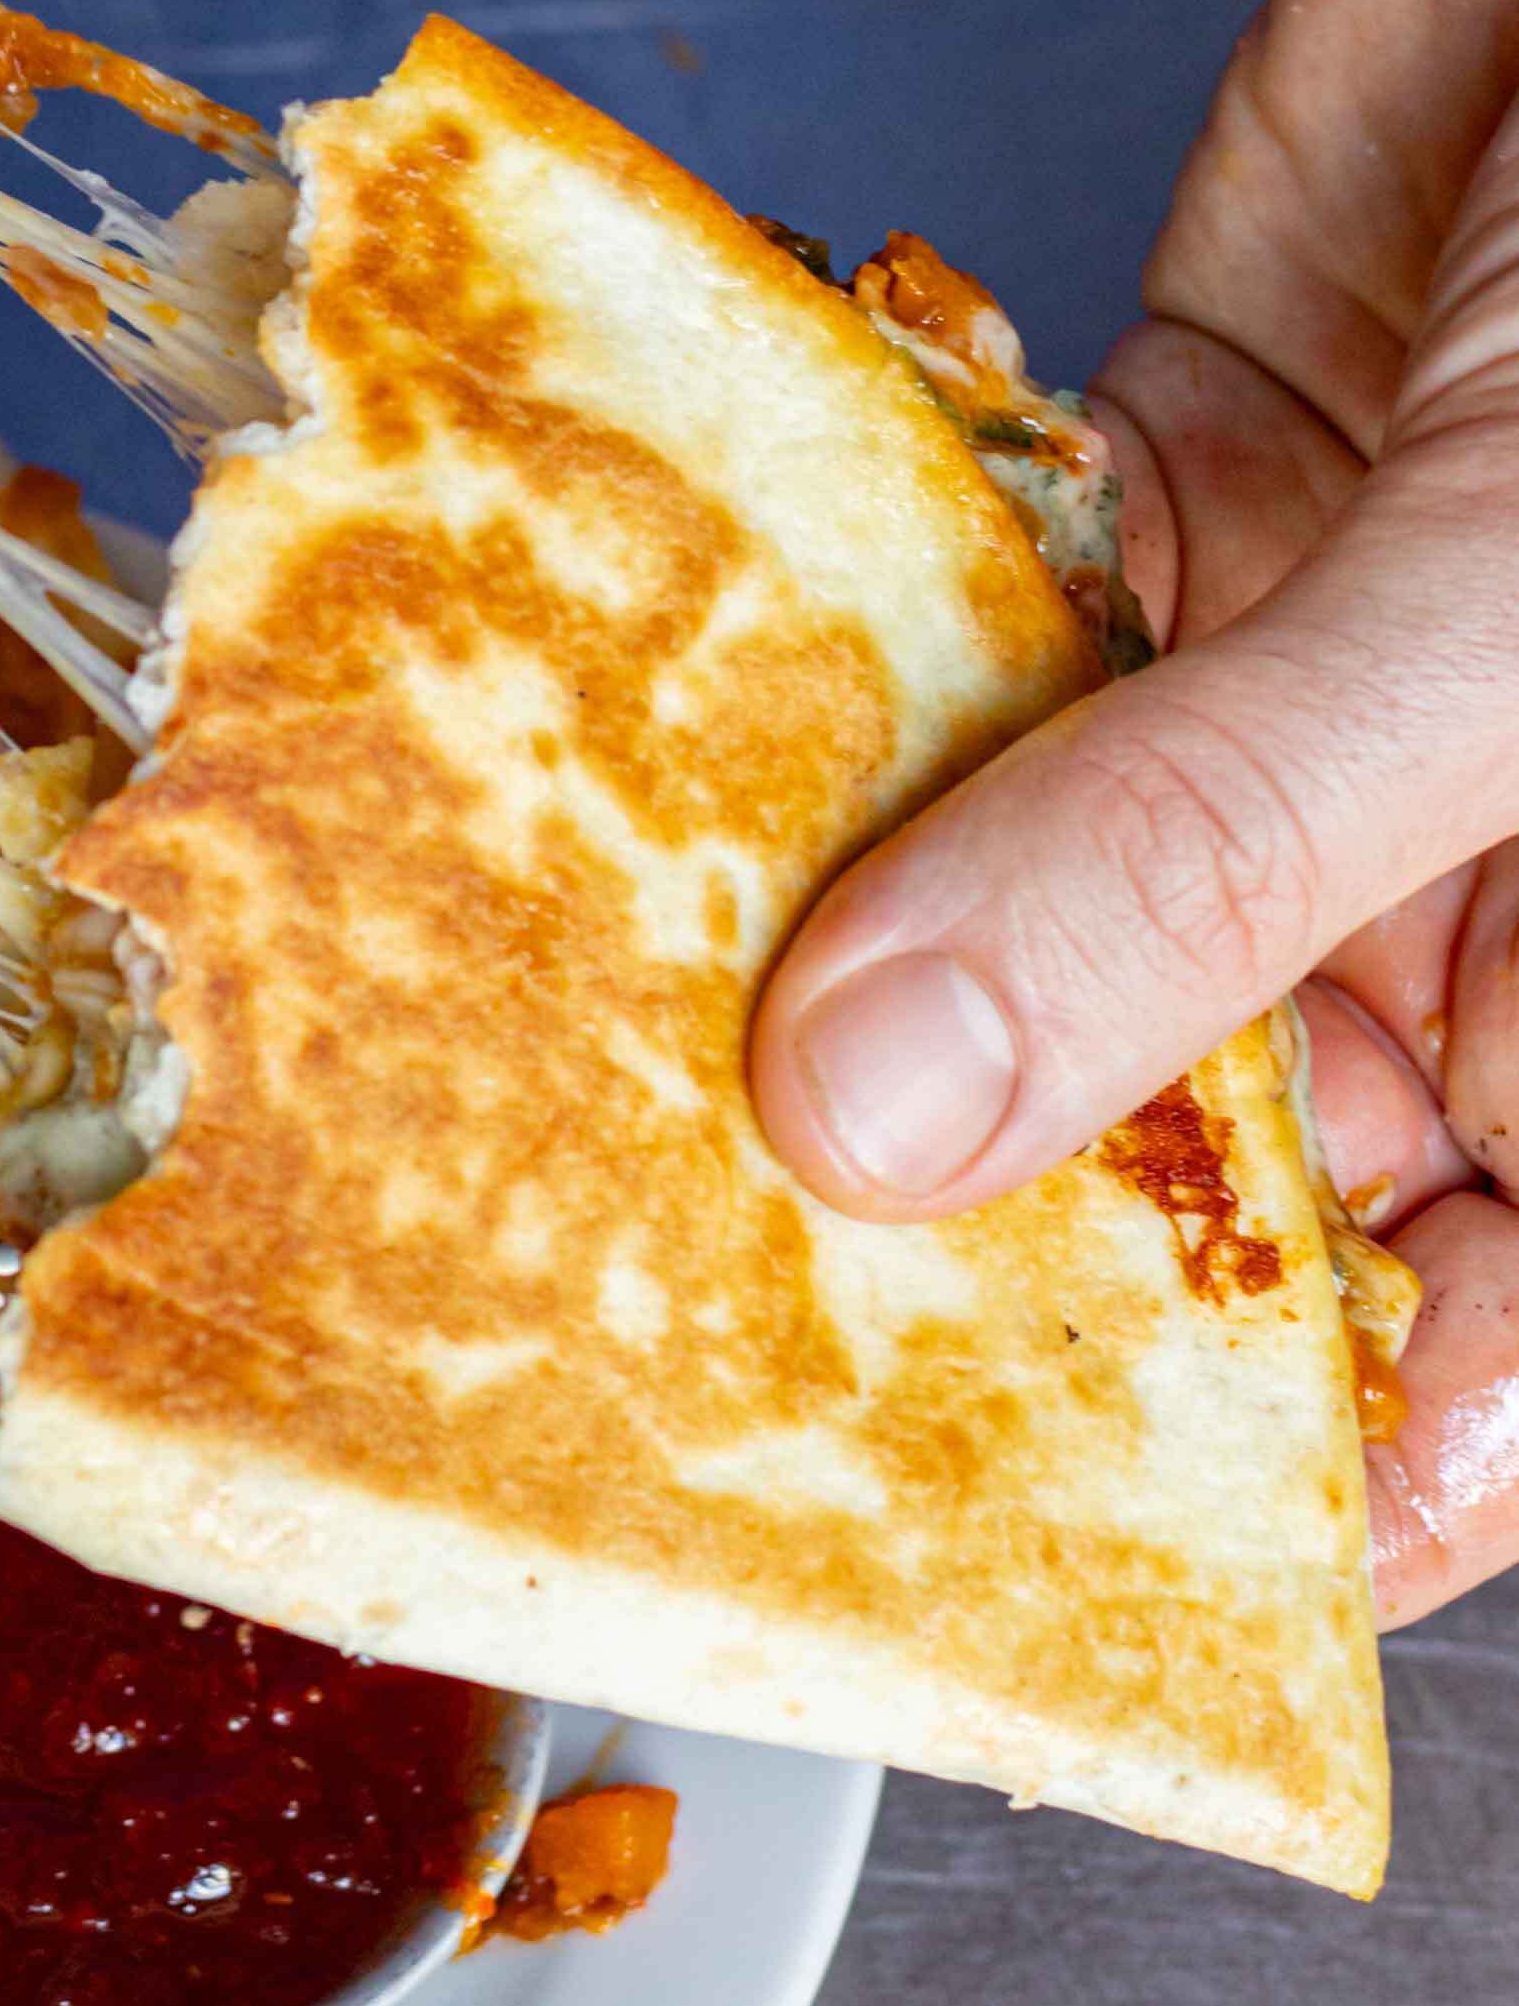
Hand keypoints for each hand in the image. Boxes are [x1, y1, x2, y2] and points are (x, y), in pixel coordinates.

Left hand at [751, 0, 1518, 1627]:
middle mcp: (1466, 855)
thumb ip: (1212, 855)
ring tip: (577, 1043)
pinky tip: (650, 738)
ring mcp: (1310, 666)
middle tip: (651, 1271)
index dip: (1265, 1465)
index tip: (969, 1537)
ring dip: (839, 930)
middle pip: (1205, 1127)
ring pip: (1043, 876)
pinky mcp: (1187, 468)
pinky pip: (975, 624)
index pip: (1475, 1336)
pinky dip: (834, 665)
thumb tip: (877, 1118)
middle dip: (962, 1193)